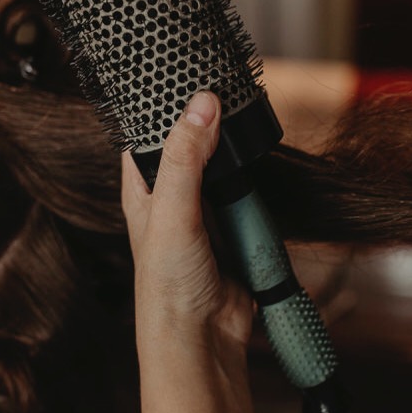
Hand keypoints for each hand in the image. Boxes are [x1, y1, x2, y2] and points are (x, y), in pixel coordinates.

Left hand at [120, 92, 252, 350]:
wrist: (204, 338)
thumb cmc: (167, 285)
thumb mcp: (172, 211)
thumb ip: (186, 157)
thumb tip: (202, 105)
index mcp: (145, 187)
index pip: (149, 132)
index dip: (164, 104)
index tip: (188, 74)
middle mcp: (175, 196)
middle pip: (198, 144)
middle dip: (215, 125)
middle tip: (232, 93)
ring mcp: (208, 212)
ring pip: (229, 168)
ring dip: (242, 159)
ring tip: (250, 126)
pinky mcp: (237, 228)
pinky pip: (253, 196)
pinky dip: (261, 186)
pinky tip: (267, 171)